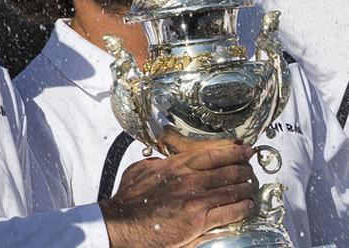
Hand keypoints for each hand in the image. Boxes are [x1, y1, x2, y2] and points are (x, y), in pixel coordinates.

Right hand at [99, 143, 254, 247]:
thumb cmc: (128, 200)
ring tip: (251, 187)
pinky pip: (229, 212)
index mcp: (175, 165)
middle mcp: (188, 179)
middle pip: (227, 170)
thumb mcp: (139, 170)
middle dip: (243, 169)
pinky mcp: (198, 221)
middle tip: (250, 169)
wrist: (122, 224)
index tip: (244, 150)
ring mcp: (195, 200)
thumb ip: (156, 163)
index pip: (212, 154)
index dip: (233, 151)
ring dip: (246, 187)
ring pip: (232, 190)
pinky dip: (242, 208)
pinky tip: (247, 206)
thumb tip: (164, 161)